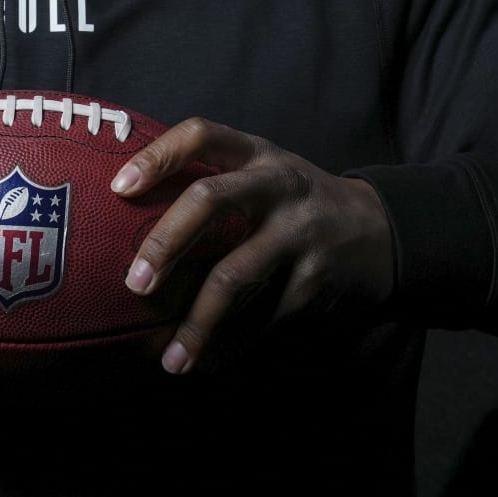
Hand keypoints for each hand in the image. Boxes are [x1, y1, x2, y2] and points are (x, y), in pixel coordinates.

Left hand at [110, 116, 393, 373]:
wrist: (379, 229)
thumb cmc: (290, 201)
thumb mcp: (262, 172)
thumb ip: (212, 180)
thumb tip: (125, 217)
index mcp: (255, 153)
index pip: (201, 135)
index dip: (158, 156)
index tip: (118, 188)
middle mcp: (277, 184)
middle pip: (211, 201)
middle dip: (166, 242)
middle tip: (134, 284)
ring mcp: (300, 230)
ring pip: (235, 275)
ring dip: (197, 323)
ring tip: (170, 360)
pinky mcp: (316, 278)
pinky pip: (263, 316)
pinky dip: (231, 343)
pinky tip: (208, 361)